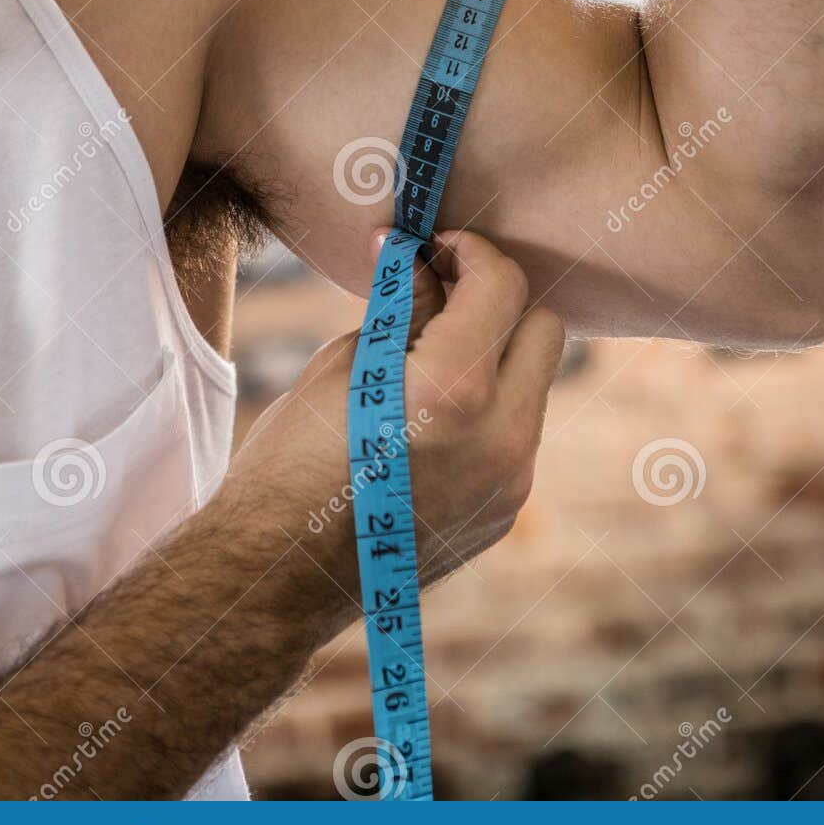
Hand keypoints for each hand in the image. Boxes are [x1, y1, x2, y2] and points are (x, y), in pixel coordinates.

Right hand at [221, 229, 562, 636]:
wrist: (279, 576)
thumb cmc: (292, 461)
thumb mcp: (342, 365)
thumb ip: (405, 309)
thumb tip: (423, 259)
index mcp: (454, 390)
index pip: (503, 286)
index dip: (472, 252)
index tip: (440, 247)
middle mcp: (501, 437)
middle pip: (544, 328)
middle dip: (499, 302)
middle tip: (444, 295)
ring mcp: (511, 481)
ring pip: (536, 382)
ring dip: (497, 357)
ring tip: (429, 359)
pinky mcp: (505, 510)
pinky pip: (518, 433)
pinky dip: (489, 408)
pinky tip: (429, 418)